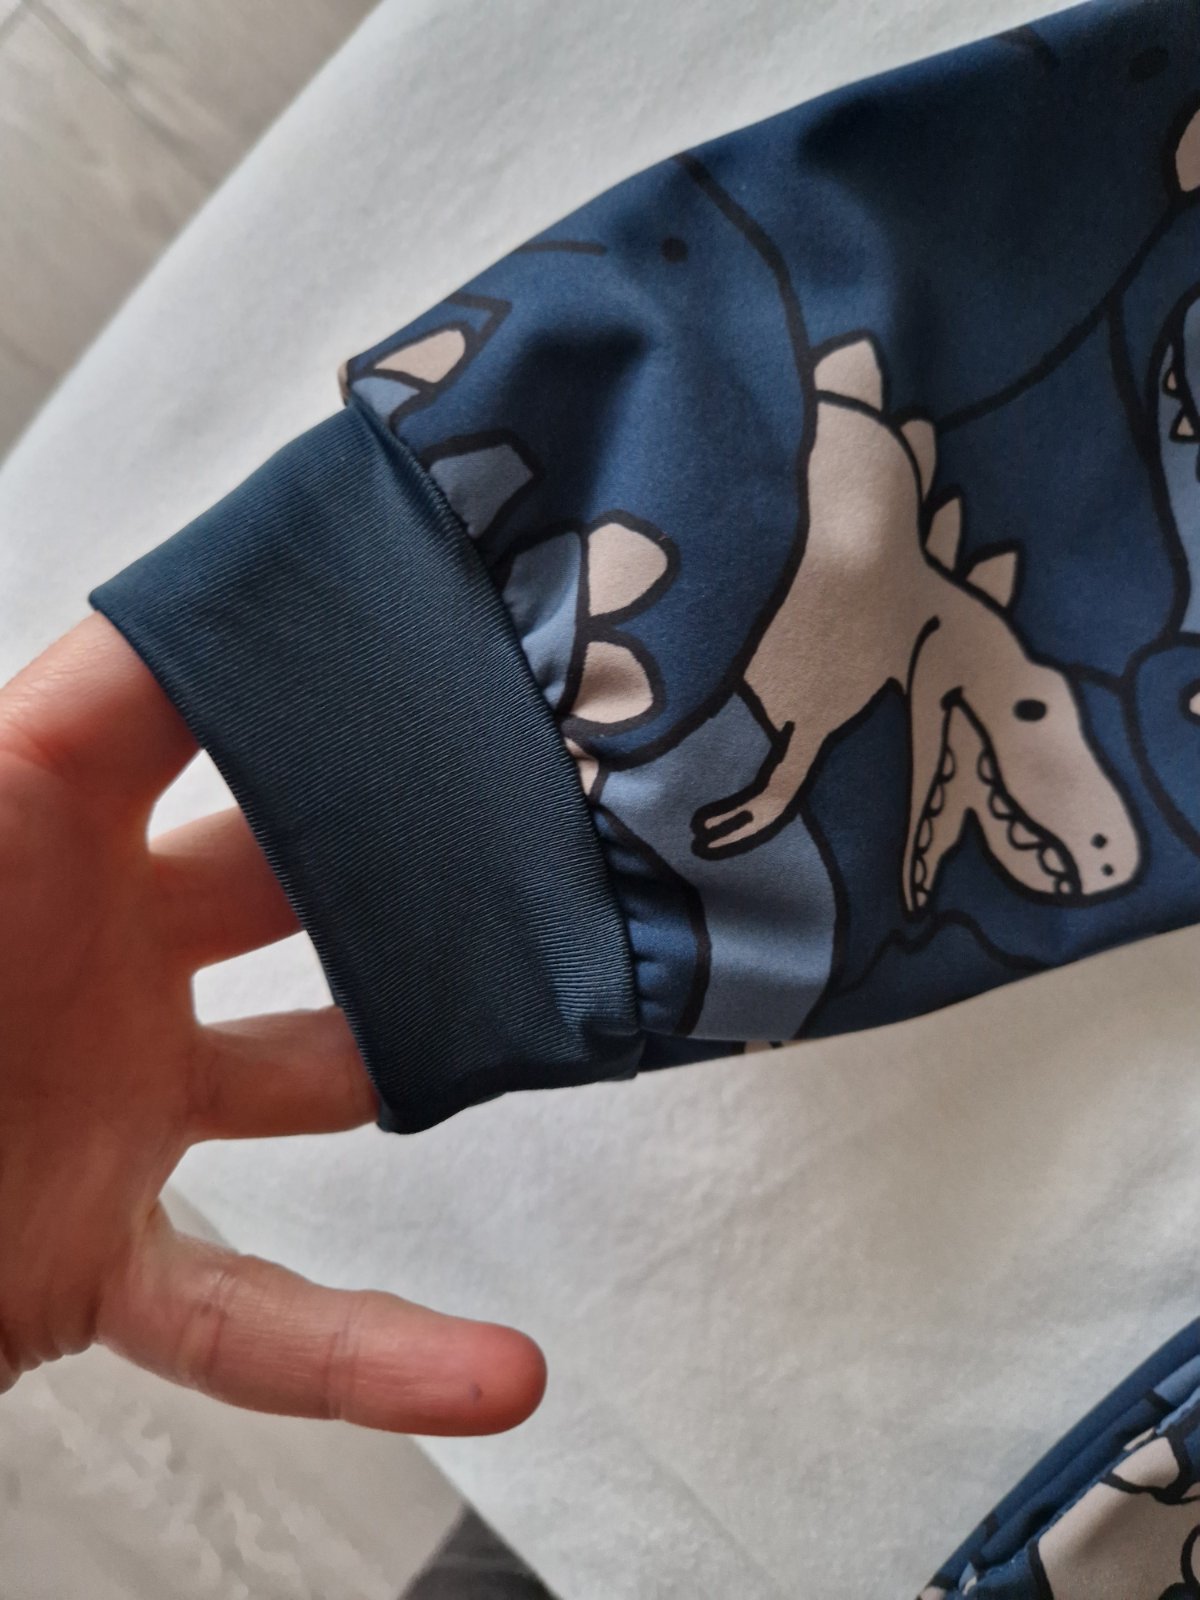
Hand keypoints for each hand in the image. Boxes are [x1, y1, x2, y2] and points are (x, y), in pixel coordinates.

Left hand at [0, 615, 545, 1432]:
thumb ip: (48, 715)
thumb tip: (151, 607)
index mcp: (31, 819)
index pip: (181, 698)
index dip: (293, 646)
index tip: (428, 609)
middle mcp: (94, 953)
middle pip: (288, 873)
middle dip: (396, 833)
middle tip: (535, 790)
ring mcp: (110, 1108)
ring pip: (314, 1077)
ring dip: (430, 1062)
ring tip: (562, 1016)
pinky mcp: (95, 1261)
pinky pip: (255, 1319)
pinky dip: (373, 1355)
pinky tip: (495, 1370)